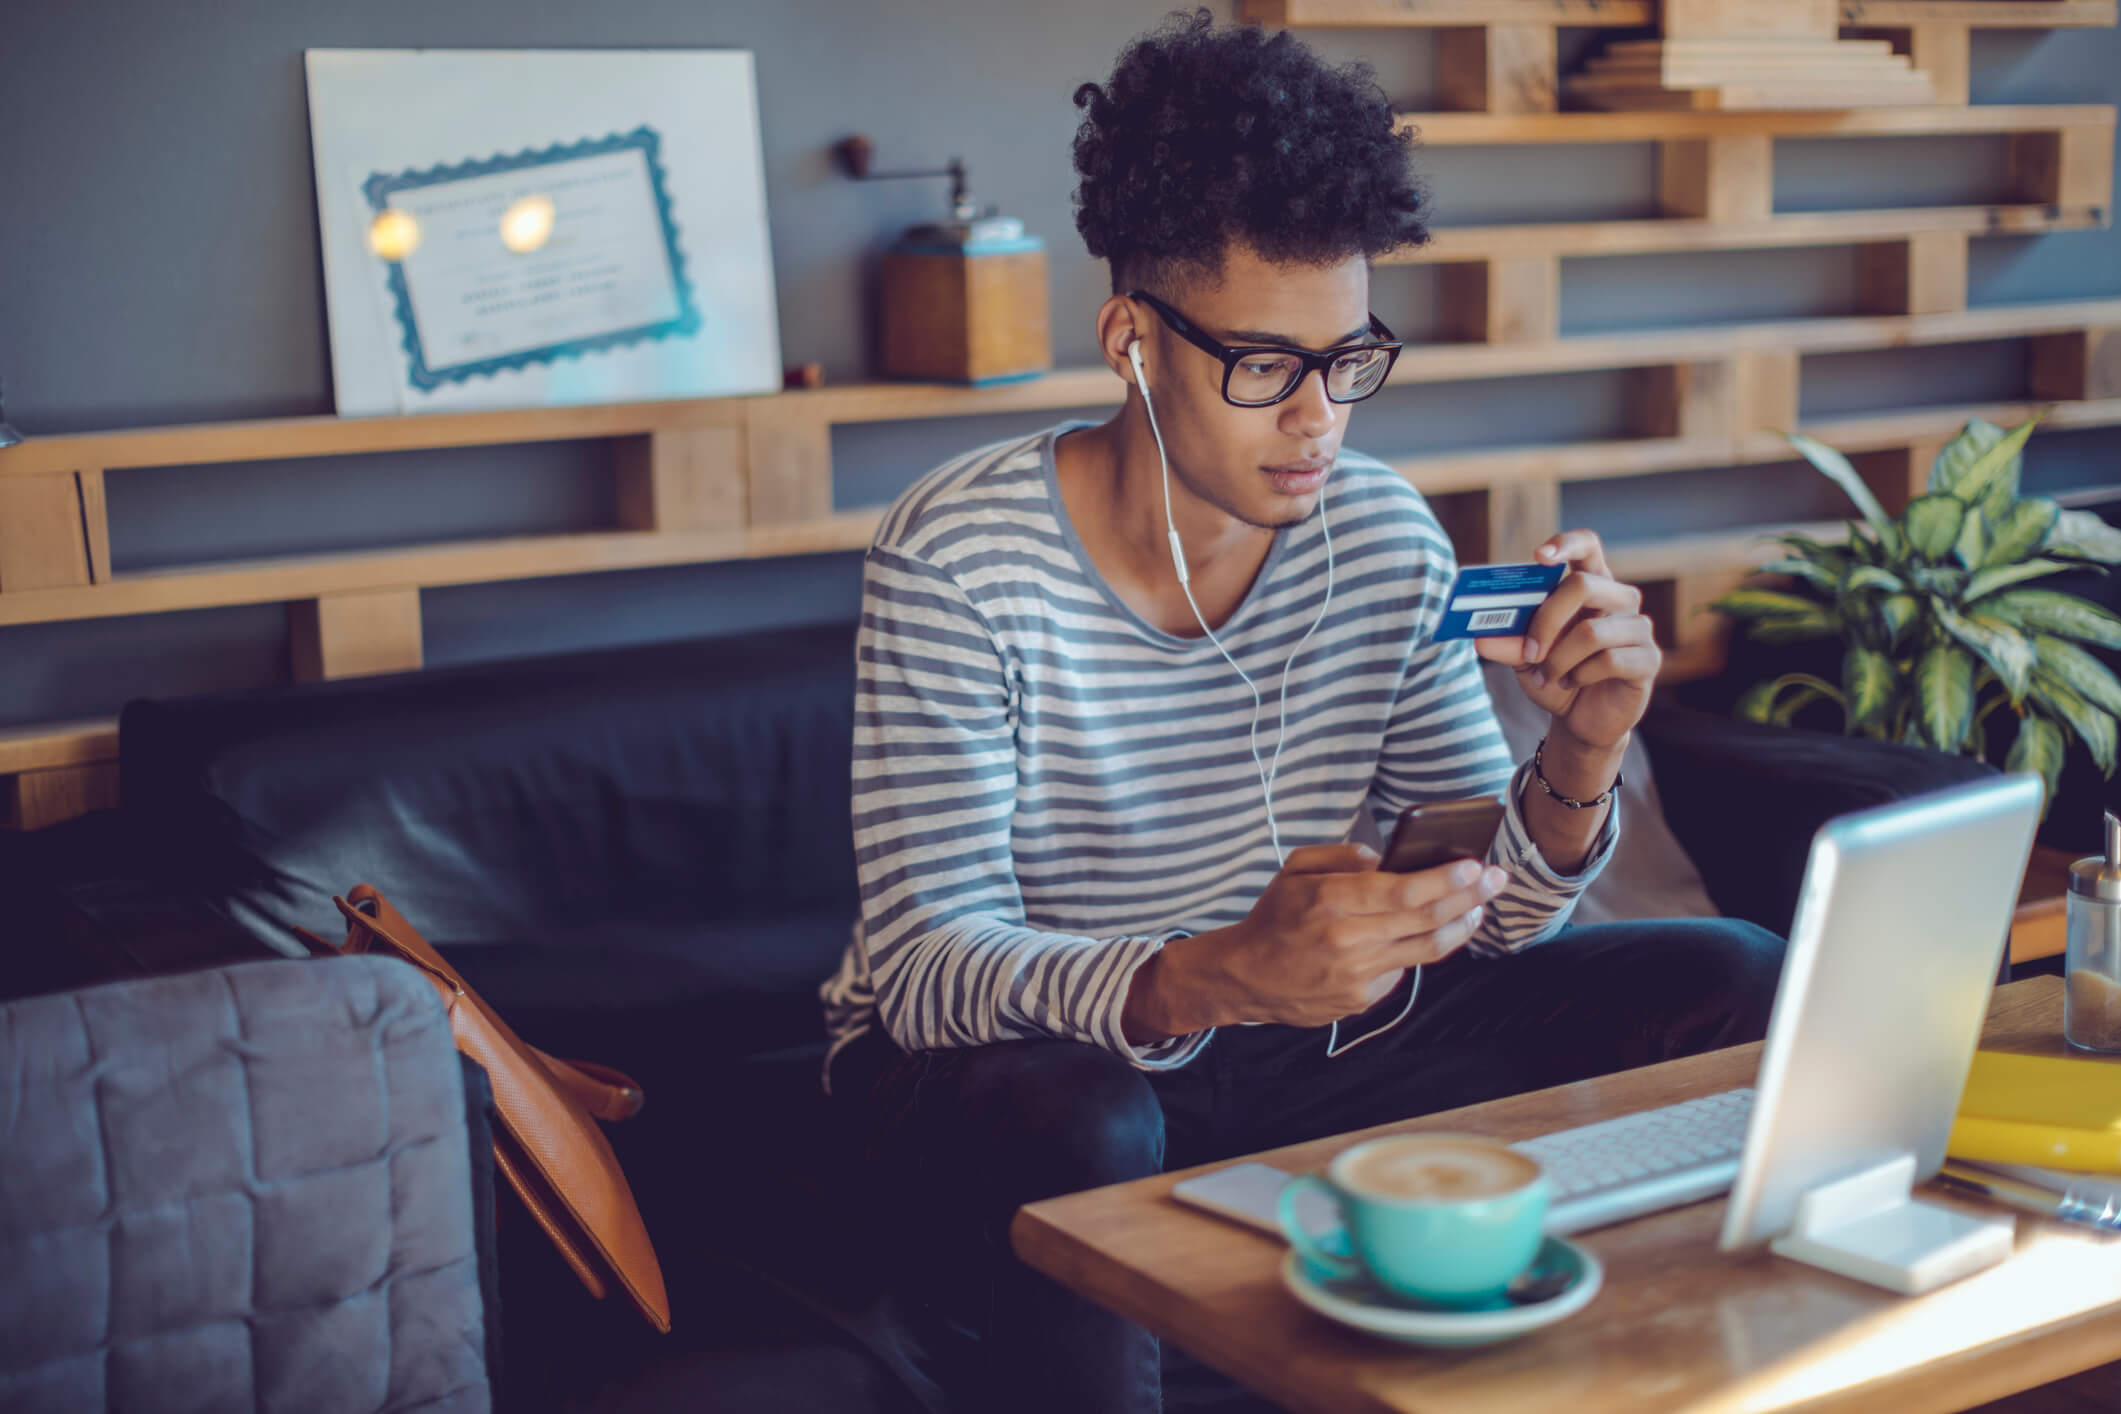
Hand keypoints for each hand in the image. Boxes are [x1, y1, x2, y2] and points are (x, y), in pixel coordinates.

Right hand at [1124, 844, 1510, 1038]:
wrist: (1245, 977)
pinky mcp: (1361, 1000)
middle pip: (1426, 918)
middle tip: (1499, 879)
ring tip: (1479, 909)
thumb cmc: (1273, 918)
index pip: (1405, 890)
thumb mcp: (1294, 871)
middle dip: (1471, 896)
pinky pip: (1402, 971)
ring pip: (1426, 949)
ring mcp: (1357, 975)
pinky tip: (1428, 935)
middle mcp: (1348, 940)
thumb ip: (1340, 856)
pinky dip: (1420, 950)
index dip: (1448, 879)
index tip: (1477, 865)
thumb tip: (1383, 858)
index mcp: (1330, 901)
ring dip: (1461, 927)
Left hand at [1474, 530, 1658, 752]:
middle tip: (1529, 652)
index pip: (1588, 546)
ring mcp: (1638, 628)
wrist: (1580, 720)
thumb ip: (1508, 642)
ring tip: (1548, 676)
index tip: (1539, 555)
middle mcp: (1620, 600)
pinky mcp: (1649, 659)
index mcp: (1591, 586)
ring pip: (1592, 631)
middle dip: (1546, 620)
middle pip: (1583, 585)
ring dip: (1559, 660)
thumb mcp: (1524, 659)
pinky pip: (1610, 660)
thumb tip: (1480, 638)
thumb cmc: (1555, 676)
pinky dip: (1580, 676)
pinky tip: (1574, 684)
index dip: (1567, 544)